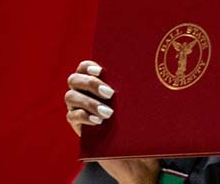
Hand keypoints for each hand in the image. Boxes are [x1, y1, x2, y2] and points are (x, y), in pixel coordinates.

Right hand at [65, 60, 159, 183]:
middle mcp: (83, 93)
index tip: (101, 71)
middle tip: (110, 94)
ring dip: (89, 102)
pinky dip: (83, 116)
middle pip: (74, 79)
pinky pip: (71, 116)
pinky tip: (97, 121)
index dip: (88, 66)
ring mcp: (78, 108)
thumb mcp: (137, 104)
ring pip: (70, 97)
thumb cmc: (138, 123)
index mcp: (97, 82)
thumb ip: (134, 89)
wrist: (135, 152)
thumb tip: (149, 73)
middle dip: (90, 84)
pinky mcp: (77, 125)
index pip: (84, 67)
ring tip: (108, 113)